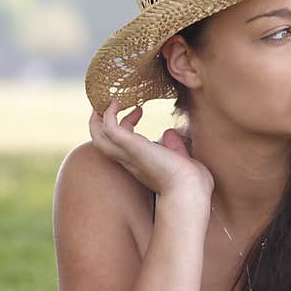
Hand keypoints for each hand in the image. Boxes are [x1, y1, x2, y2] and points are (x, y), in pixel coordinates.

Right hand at [89, 99, 213, 196]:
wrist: (190, 191)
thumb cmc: (192, 182)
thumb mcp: (182, 159)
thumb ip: (174, 146)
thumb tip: (170, 133)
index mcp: (141, 164)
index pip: (122, 143)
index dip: (126, 123)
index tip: (139, 111)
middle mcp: (130, 160)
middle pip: (102, 141)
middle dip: (102, 121)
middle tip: (113, 102)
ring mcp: (128, 154)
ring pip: (99, 136)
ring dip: (99, 116)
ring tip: (109, 99)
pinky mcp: (131, 147)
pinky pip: (109, 128)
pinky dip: (109, 114)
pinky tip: (116, 102)